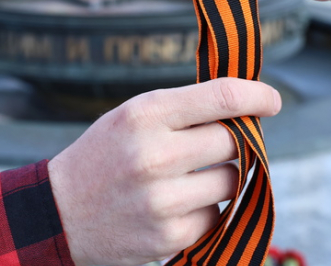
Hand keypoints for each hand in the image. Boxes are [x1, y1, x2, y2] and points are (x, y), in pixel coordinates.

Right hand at [48, 78, 281, 265]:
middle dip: (234, 141)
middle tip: (215, 145)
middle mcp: (154, 155)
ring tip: (187, 178)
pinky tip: (176, 205)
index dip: (257, 95)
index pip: (221, 97)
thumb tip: (247, 108)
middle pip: (233, 141)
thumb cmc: (105, 156)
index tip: (271, 100)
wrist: (59, 213)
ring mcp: (162, 200)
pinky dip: (206, 209)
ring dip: (221, 177)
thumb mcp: (132, 116)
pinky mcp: (169, 236)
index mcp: (145, 115)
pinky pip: (216, 215)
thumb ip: (184, 109)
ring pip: (232, 180)